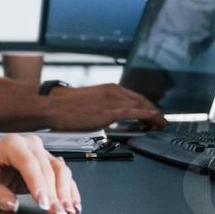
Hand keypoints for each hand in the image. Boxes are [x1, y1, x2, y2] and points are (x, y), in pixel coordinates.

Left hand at [0, 134, 79, 213]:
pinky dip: (69, 190)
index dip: (38, 184)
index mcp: (11, 144)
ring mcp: (40, 152)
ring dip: (65, 192)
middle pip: (47, 168)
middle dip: (54, 193)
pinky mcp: (48, 162)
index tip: (43, 202)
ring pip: (60, 170)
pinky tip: (73, 203)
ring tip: (67, 210)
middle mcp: (29, 144)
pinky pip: (63, 175)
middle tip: (57, 212)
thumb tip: (12, 203)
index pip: (29, 163)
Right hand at [47, 84, 165, 130]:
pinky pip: (135, 113)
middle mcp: (113, 91)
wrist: (53, 107)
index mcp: (108, 88)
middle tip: (161, 121)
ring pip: (142, 106)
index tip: (153, 113)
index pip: (134, 97)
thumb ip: (100, 106)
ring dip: (154, 116)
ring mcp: (113, 100)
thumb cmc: (65, 108)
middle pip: (141, 100)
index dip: (146, 105)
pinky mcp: (110, 111)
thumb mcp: (88, 103)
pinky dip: (148, 116)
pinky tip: (156, 120)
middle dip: (153, 111)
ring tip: (161, 125)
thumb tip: (104, 115)